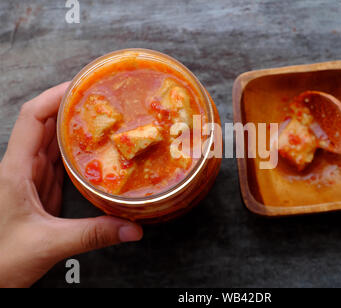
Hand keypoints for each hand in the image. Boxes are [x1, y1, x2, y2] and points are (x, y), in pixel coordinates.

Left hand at [0, 83, 142, 287]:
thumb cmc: (3, 259)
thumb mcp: (49, 244)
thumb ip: (93, 234)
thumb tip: (134, 229)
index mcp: (15, 170)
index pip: (32, 118)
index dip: (54, 96)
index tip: (81, 85)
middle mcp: (21, 167)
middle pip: (44, 122)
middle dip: (70, 105)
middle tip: (101, 96)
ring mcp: (30, 177)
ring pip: (51, 139)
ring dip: (73, 124)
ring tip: (102, 114)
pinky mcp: (39, 188)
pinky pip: (58, 158)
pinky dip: (75, 147)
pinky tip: (94, 146)